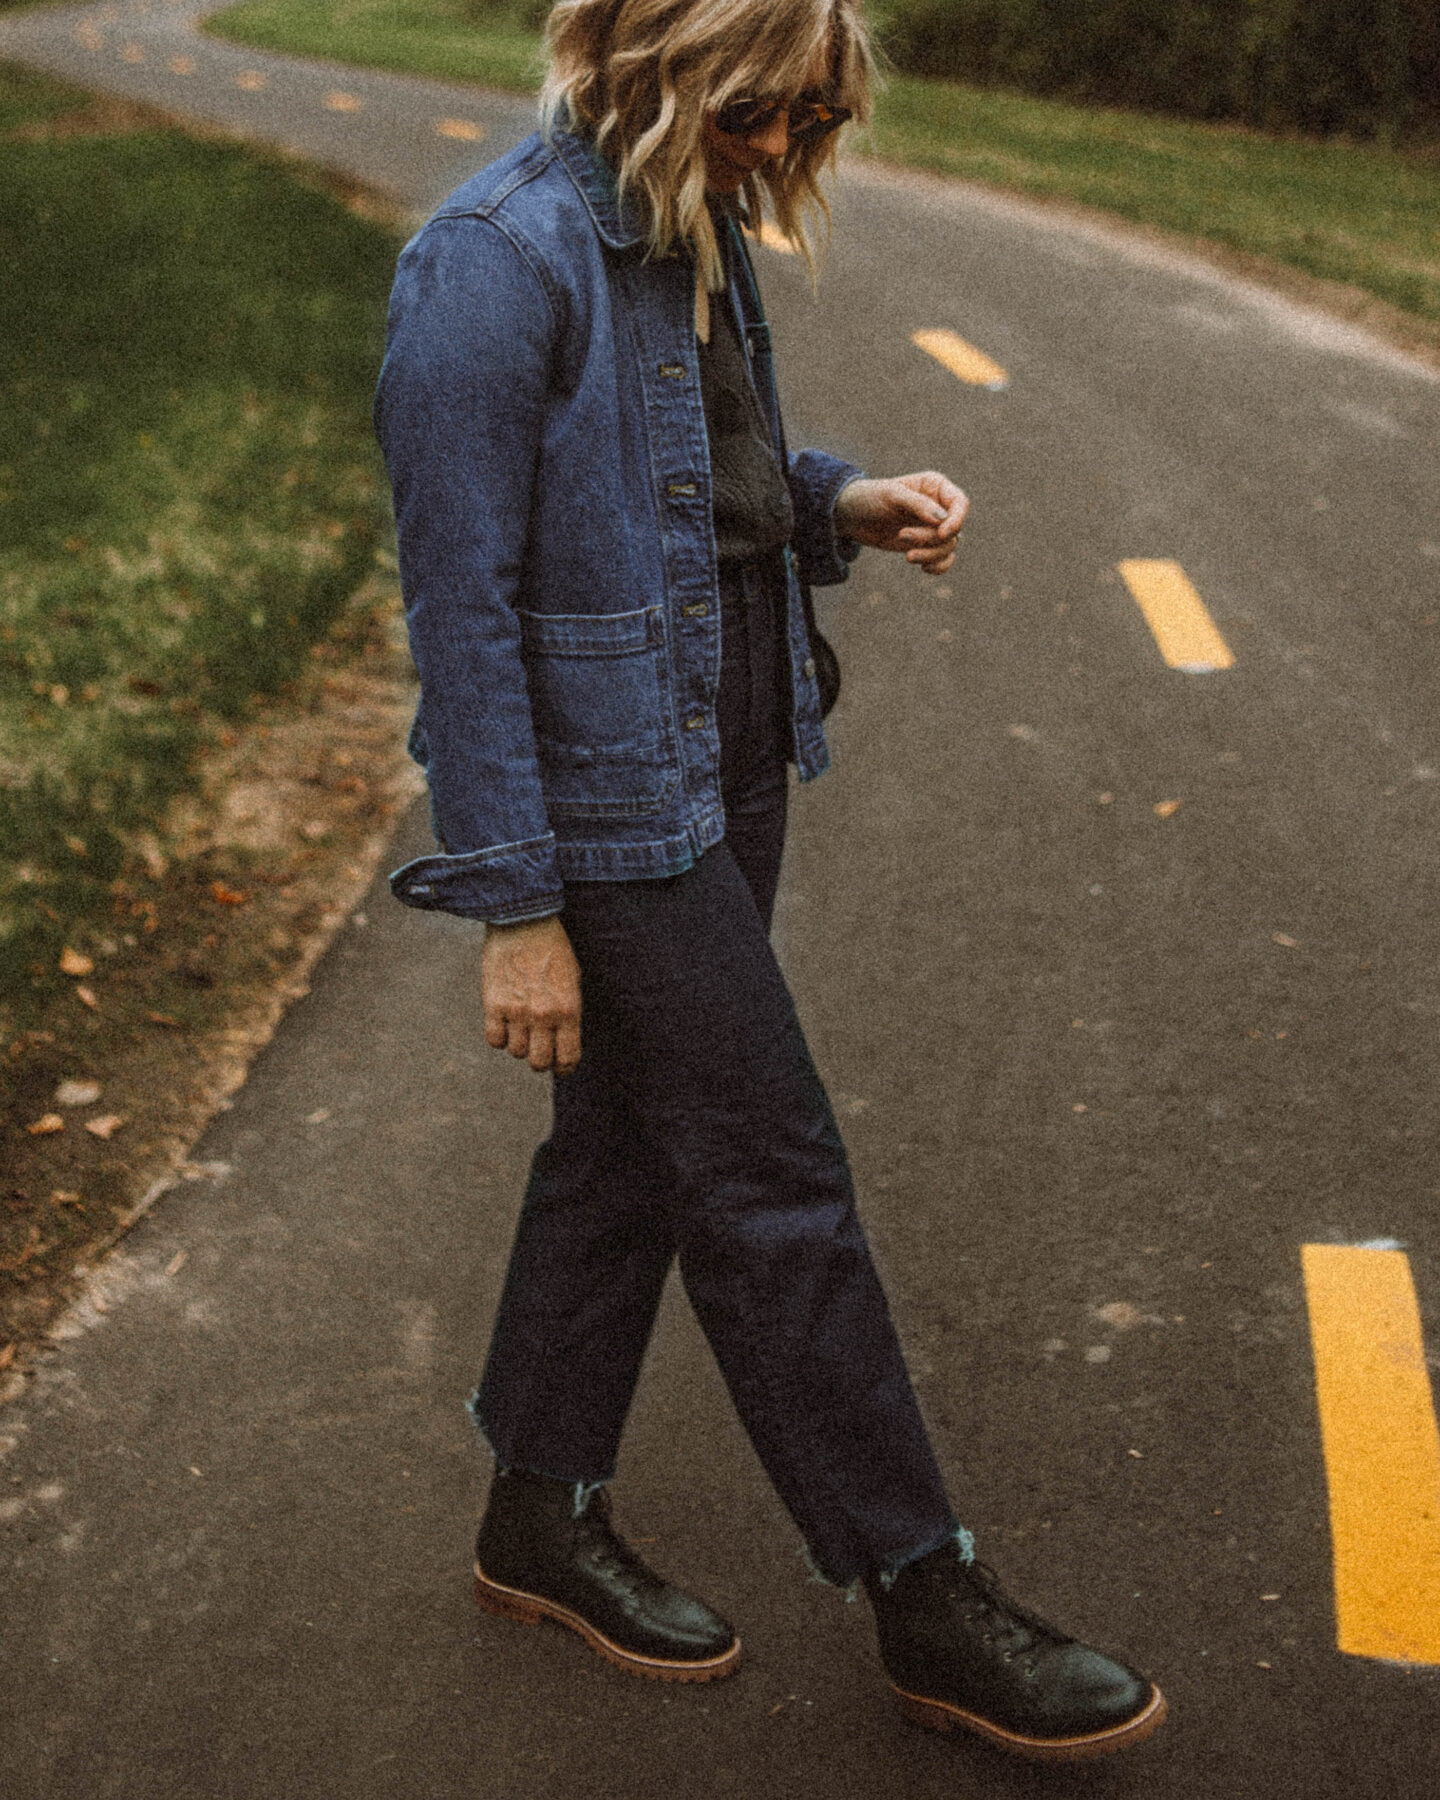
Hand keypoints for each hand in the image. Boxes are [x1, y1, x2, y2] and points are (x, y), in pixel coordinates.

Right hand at [482, 915, 581, 1074]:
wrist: (523, 921)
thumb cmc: (552, 947)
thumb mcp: (573, 978)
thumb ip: (568, 1010)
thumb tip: (563, 1037)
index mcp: (568, 1010)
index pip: (568, 1058)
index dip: (564, 1067)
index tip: (561, 1065)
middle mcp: (543, 1016)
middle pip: (539, 1063)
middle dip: (541, 1060)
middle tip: (539, 1049)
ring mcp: (517, 1012)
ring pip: (516, 1052)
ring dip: (519, 1044)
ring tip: (521, 1028)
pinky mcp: (493, 1004)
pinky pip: (494, 1040)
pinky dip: (499, 1037)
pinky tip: (504, 1024)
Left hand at [833, 473, 969, 573]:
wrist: (852, 516)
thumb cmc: (870, 498)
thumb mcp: (892, 496)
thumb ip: (918, 504)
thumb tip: (942, 519)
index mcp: (935, 487)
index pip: (960, 503)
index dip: (956, 520)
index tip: (942, 534)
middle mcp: (940, 506)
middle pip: (953, 530)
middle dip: (930, 538)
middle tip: (902, 536)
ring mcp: (934, 527)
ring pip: (949, 547)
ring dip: (931, 555)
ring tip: (908, 556)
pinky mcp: (925, 545)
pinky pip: (944, 559)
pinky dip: (939, 566)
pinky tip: (924, 568)